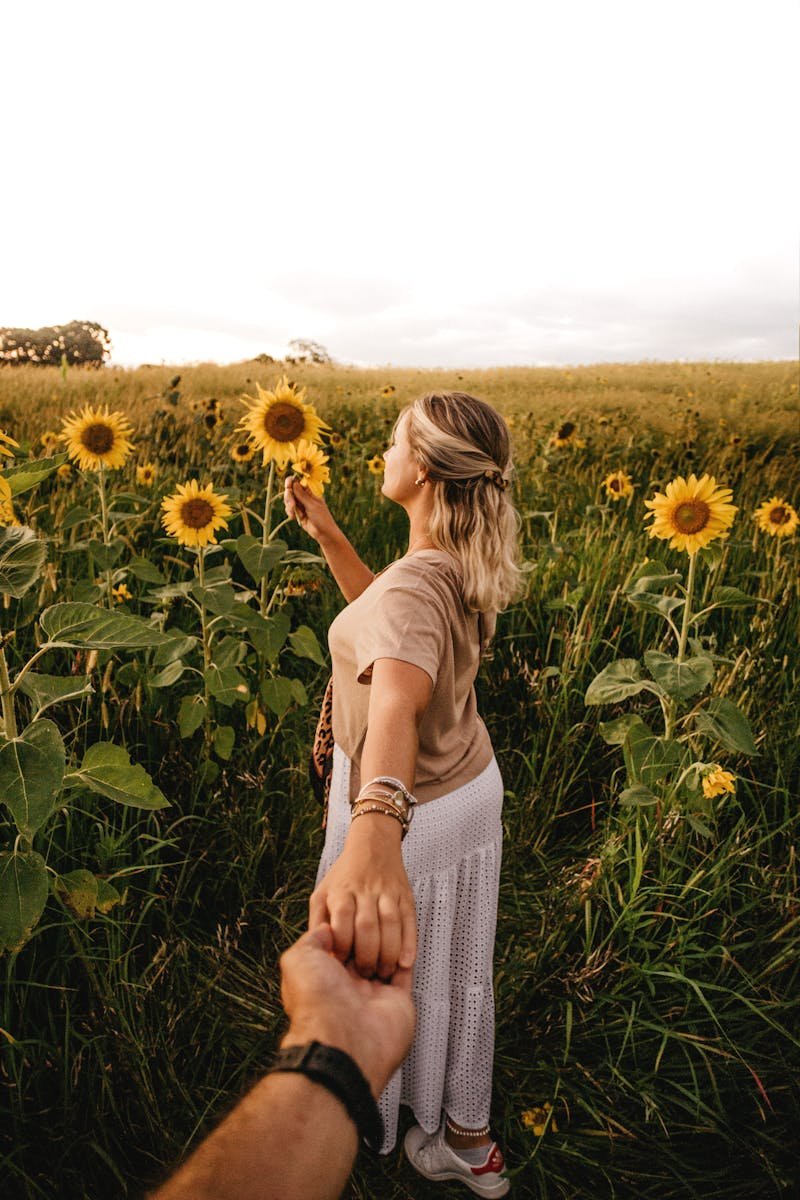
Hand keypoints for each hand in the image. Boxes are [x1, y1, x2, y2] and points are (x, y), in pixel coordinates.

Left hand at [280, 923, 415, 1097]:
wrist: (342, 1037)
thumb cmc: (317, 1002)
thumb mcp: (298, 959)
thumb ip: (311, 940)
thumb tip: (323, 928)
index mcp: (324, 977)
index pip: (338, 947)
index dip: (345, 930)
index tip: (352, 915)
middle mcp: (348, 989)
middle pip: (362, 954)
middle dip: (368, 939)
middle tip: (373, 923)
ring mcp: (372, 996)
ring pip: (384, 961)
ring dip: (388, 946)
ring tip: (388, 933)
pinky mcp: (396, 1002)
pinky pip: (405, 976)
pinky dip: (406, 960)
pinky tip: (404, 947)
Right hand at [283, 475, 339, 543]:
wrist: (324, 533)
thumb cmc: (322, 518)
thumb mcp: (312, 505)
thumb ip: (302, 495)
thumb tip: (294, 482)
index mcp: (311, 490)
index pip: (298, 481)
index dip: (291, 481)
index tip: (288, 486)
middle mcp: (305, 495)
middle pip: (290, 489)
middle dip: (289, 497)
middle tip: (292, 505)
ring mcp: (301, 503)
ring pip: (288, 499)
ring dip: (289, 506)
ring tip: (293, 514)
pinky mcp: (297, 511)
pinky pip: (289, 508)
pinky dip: (289, 512)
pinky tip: (293, 518)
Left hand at [308, 835, 416, 981]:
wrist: (373, 844)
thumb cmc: (343, 876)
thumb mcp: (321, 893)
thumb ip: (318, 921)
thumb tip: (319, 951)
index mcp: (341, 892)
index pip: (342, 921)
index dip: (342, 945)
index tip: (341, 964)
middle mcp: (365, 891)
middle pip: (367, 926)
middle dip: (366, 955)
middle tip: (365, 974)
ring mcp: (388, 893)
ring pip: (390, 924)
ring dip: (388, 952)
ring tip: (384, 972)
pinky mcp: (406, 896)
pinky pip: (410, 921)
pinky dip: (409, 943)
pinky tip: (406, 962)